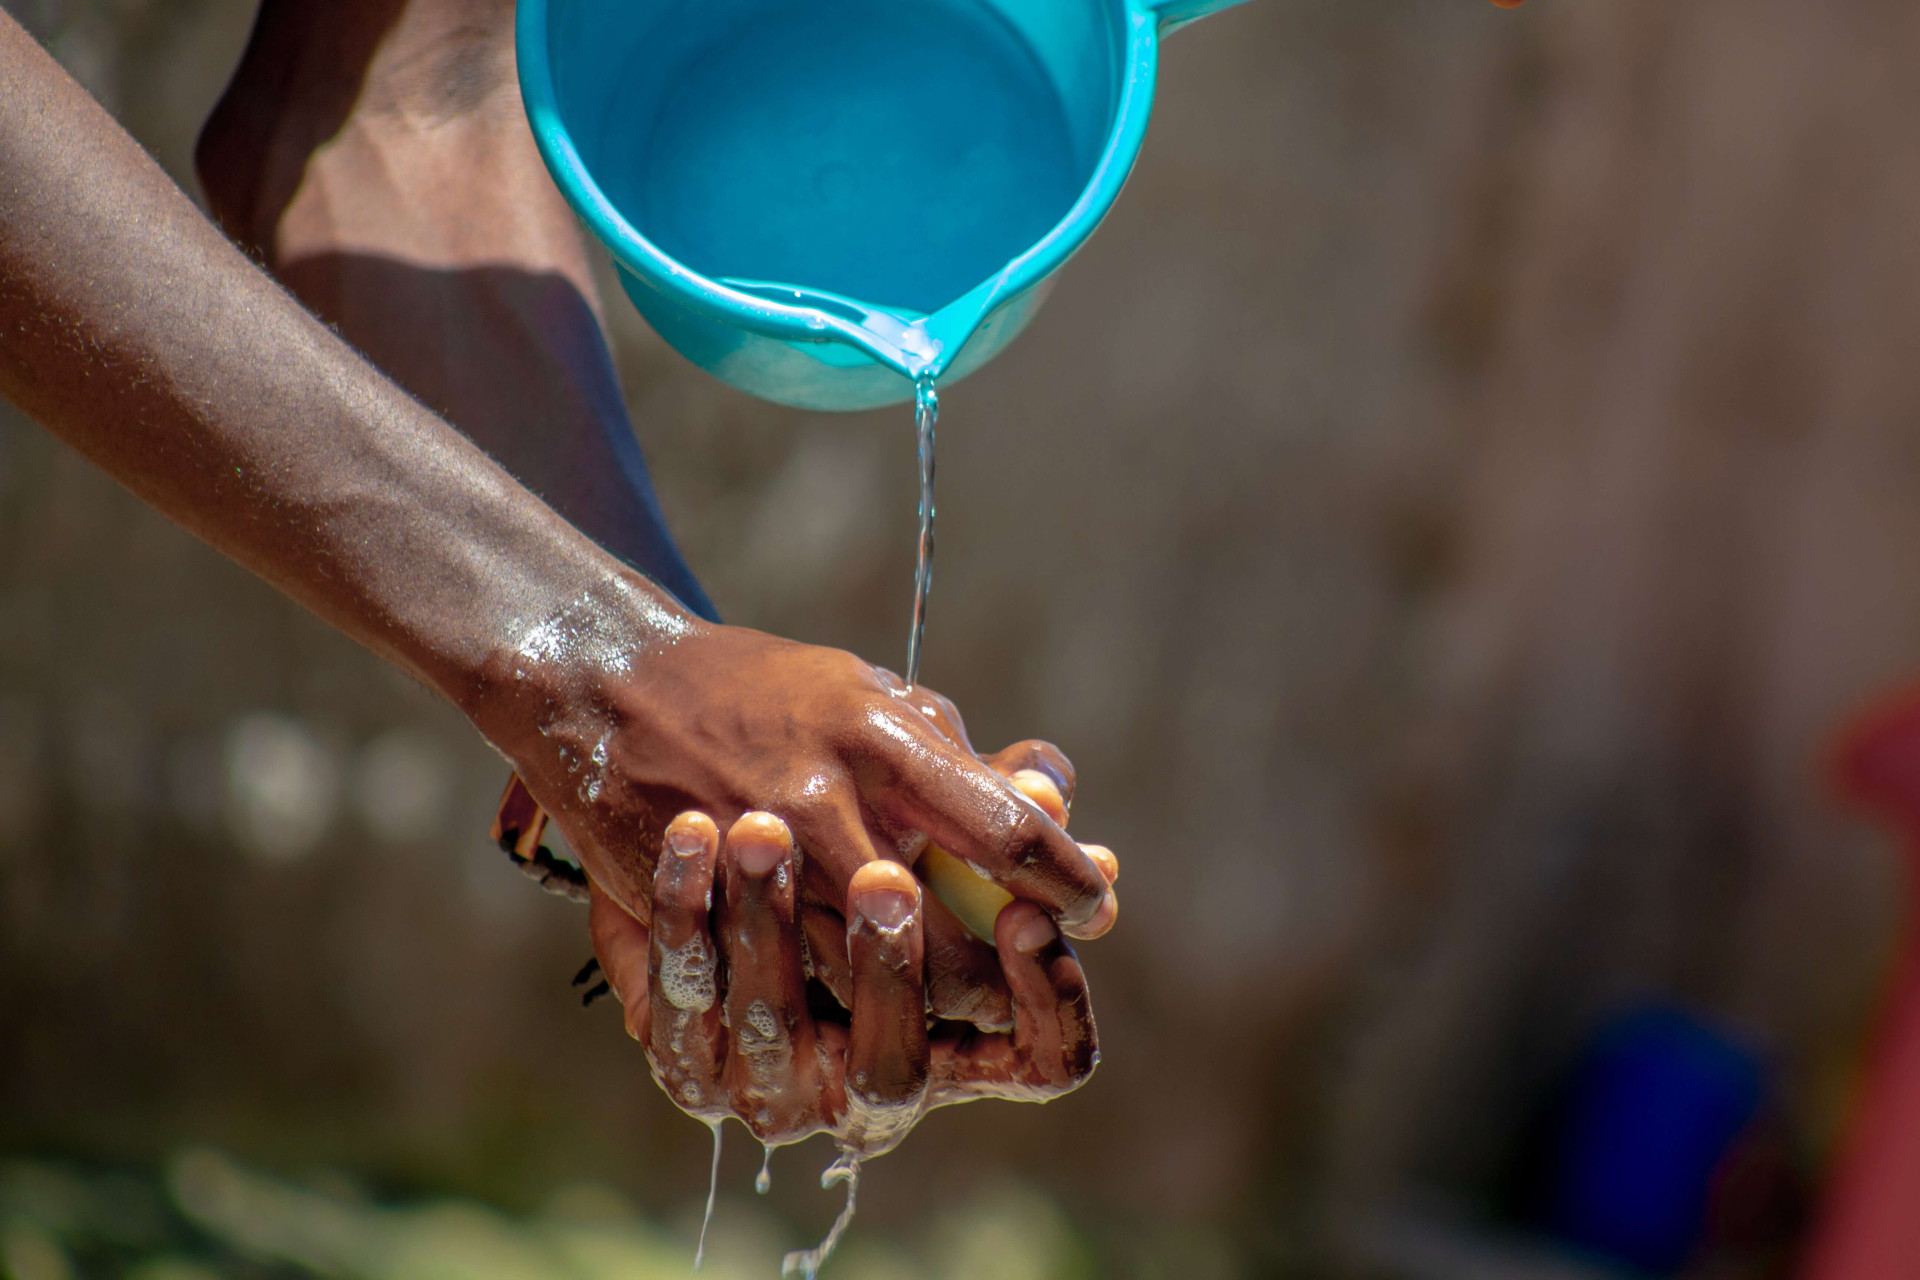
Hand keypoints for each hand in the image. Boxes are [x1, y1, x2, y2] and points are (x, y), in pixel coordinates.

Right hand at [474, 581, 1118, 1028]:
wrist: (610, 683)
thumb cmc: (767, 692)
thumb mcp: (874, 699)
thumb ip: (964, 760)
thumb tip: (1062, 802)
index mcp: (884, 737)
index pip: (1007, 827)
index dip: (1065, 879)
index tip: (1094, 901)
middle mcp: (828, 797)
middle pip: (948, 930)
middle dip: (999, 968)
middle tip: (1026, 971)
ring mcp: (759, 856)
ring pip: (870, 970)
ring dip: (923, 996)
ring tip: (959, 1001)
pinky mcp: (705, 902)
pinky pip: (789, 977)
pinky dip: (838, 996)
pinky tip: (864, 999)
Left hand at [590, 810, 1101, 1153]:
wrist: (691, 809)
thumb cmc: (846, 819)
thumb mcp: (932, 808)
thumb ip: (994, 809)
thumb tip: (1054, 795)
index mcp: (966, 1037)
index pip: (1047, 1059)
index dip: (1052, 999)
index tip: (1030, 914)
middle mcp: (880, 1078)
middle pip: (898, 1065)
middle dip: (890, 969)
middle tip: (882, 878)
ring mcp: (778, 1082)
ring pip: (777, 1020)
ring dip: (772, 923)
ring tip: (763, 830)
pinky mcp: (685, 1054)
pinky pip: (683, 985)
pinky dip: (688, 905)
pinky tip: (695, 832)